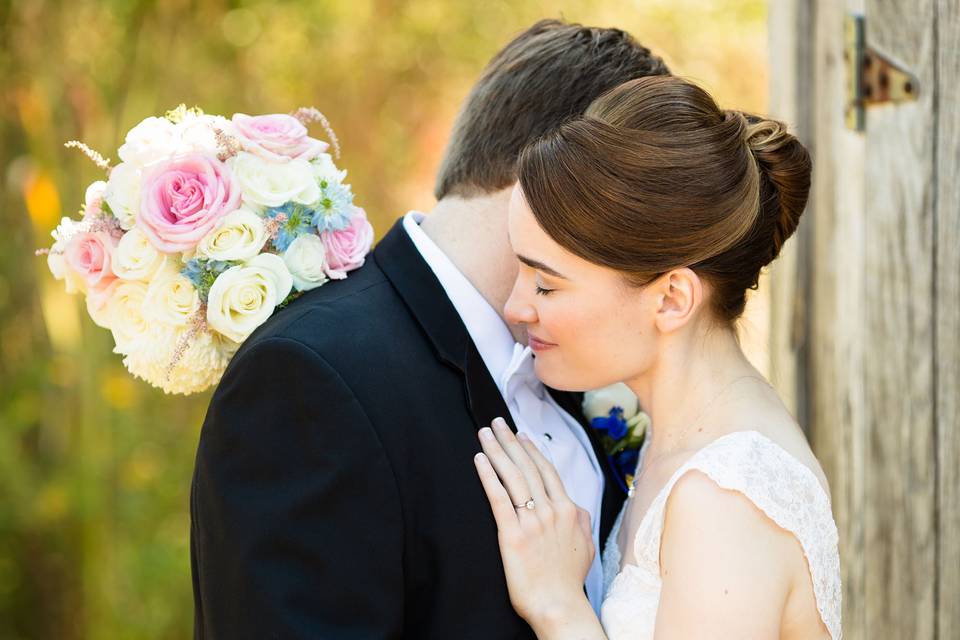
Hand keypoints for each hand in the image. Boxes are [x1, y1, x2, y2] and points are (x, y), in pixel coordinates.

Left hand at [473, 417, 594, 628]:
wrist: (558, 606)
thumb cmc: (568, 581)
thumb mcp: (585, 546)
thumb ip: (581, 521)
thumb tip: (576, 507)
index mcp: (569, 511)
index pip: (547, 471)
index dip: (532, 450)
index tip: (521, 434)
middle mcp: (552, 510)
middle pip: (528, 466)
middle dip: (511, 441)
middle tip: (497, 423)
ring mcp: (533, 521)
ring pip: (514, 476)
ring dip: (497, 450)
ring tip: (485, 434)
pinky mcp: (513, 534)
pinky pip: (498, 497)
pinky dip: (489, 476)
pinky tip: (480, 460)